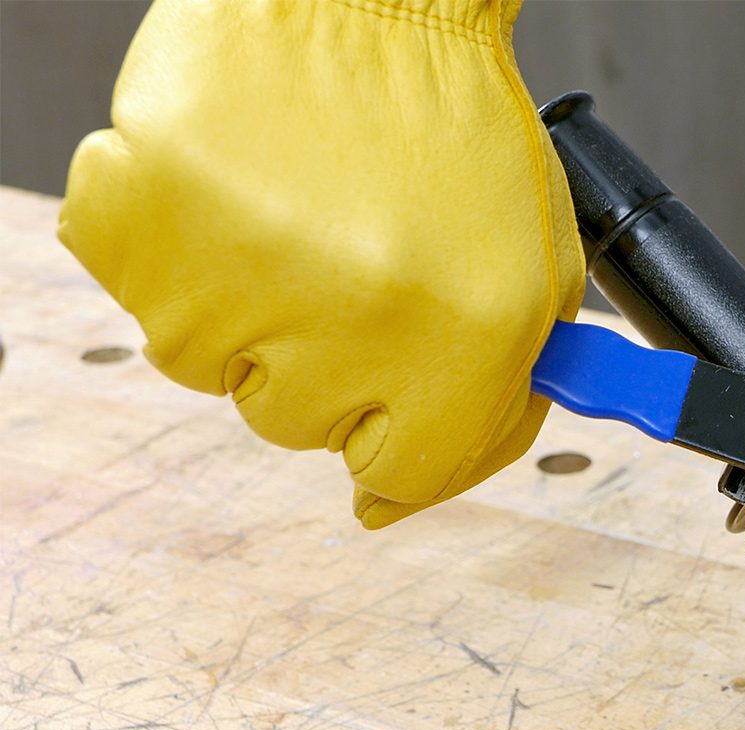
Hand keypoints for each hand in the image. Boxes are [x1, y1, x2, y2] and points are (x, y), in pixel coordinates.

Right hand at [59, 0, 585, 528]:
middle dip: (323, 359)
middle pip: (300, 426)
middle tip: (349, 259)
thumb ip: (487, 400)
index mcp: (468, 335)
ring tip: (294, 216)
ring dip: (244, 309)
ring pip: (209, 369)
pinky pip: (134, 293)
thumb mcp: (531, 273)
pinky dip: (172, 254)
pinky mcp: (147, 212)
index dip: (397, 443)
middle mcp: (356, 318)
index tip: (386, 411)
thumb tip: (386, 504)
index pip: (408, 473)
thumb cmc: (456, 132)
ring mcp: (241, 269)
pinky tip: (234, 194)